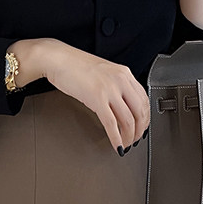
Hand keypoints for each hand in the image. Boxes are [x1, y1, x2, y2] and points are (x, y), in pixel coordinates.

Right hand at [9, 37, 148, 153]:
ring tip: (125, 144)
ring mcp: (110, 89)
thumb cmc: (75, 65)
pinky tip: (116, 145)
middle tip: (135, 140)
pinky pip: (111, 124)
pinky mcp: (97, 98)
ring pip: (128, 120)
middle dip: (139, 130)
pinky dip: (116, 138)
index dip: (145, 118)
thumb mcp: (103, 72)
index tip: (142, 127)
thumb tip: (122, 104)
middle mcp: (120, 80)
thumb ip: (116, 85)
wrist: (57, 58)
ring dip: (129, 136)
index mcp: (124, 73)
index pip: (144, 99)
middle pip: (140, 112)